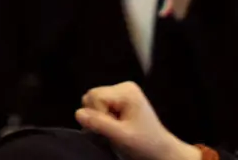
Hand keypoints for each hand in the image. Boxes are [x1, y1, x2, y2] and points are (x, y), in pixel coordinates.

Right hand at [76, 82, 199, 159]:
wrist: (160, 150)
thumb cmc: (145, 144)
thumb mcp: (122, 137)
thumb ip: (99, 124)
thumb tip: (78, 113)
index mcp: (127, 91)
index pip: (95, 97)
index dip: (98, 115)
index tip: (114, 129)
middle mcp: (124, 87)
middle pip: (92, 97)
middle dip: (98, 116)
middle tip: (114, 131)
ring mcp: (122, 92)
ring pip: (92, 101)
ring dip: (99, 118)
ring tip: (115, 130)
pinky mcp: (119, 100)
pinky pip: (98, 105)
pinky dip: (103, 118)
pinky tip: (115, 127)